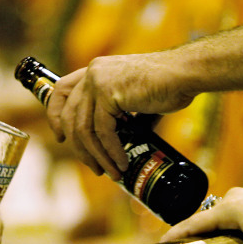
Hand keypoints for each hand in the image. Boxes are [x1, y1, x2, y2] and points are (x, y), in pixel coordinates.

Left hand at [45, 53, 195, 179]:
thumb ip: (126, 115)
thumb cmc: (170, 85)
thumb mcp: (138, 99)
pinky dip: (112, 151)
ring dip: (97, 156)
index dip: (56, 115)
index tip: (61, 137)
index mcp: (96, 70)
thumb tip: (126, 141)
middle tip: (94, 168)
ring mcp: (98, 81)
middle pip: (70, 117)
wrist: (186, 74)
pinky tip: (121, 163)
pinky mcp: (109, 93)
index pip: (61, 90)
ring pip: (85, 128)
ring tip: (111, 173)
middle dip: (80, 148)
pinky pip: (103, 131)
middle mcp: (93, 73)